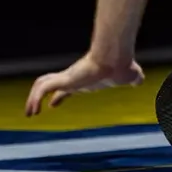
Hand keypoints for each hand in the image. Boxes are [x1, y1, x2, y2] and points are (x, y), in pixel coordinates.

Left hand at [24, 52, 143, 115]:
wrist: (116, 58)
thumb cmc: (122, 66)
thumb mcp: (131, 75)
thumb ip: (135, 78)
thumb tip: (141, 80)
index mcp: (84, 79)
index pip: (67, 86)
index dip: (59, 95)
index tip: (53, 104)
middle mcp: (73, 77)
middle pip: (50, 83)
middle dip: (40, 95)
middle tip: (33, 109)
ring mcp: (67, 77)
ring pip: (41, 86)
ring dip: (33, 100)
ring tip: (30, 113)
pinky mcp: (64, 79)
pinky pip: (42, 90)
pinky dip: (34, 99)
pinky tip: (33, 110)